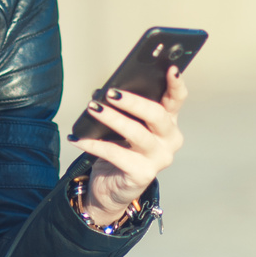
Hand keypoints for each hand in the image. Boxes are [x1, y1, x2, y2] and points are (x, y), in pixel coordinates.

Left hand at [67, 67, 187, 225]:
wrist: (112, 188)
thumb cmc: (121, 151)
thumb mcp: (124, 127)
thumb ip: (122, 109)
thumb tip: (103, 92)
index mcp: (168, 123)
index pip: (176, 100)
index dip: (176, 84)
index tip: (170, 68)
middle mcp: (169, 140)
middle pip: (157, 115)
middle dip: (133, 101)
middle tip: (111, 93)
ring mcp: (159, 159)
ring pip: (137, 133)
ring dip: (112, 118)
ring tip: (93, 108)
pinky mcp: (142, 175)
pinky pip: (116, 154)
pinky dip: (94, 144)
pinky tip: (78, 138)